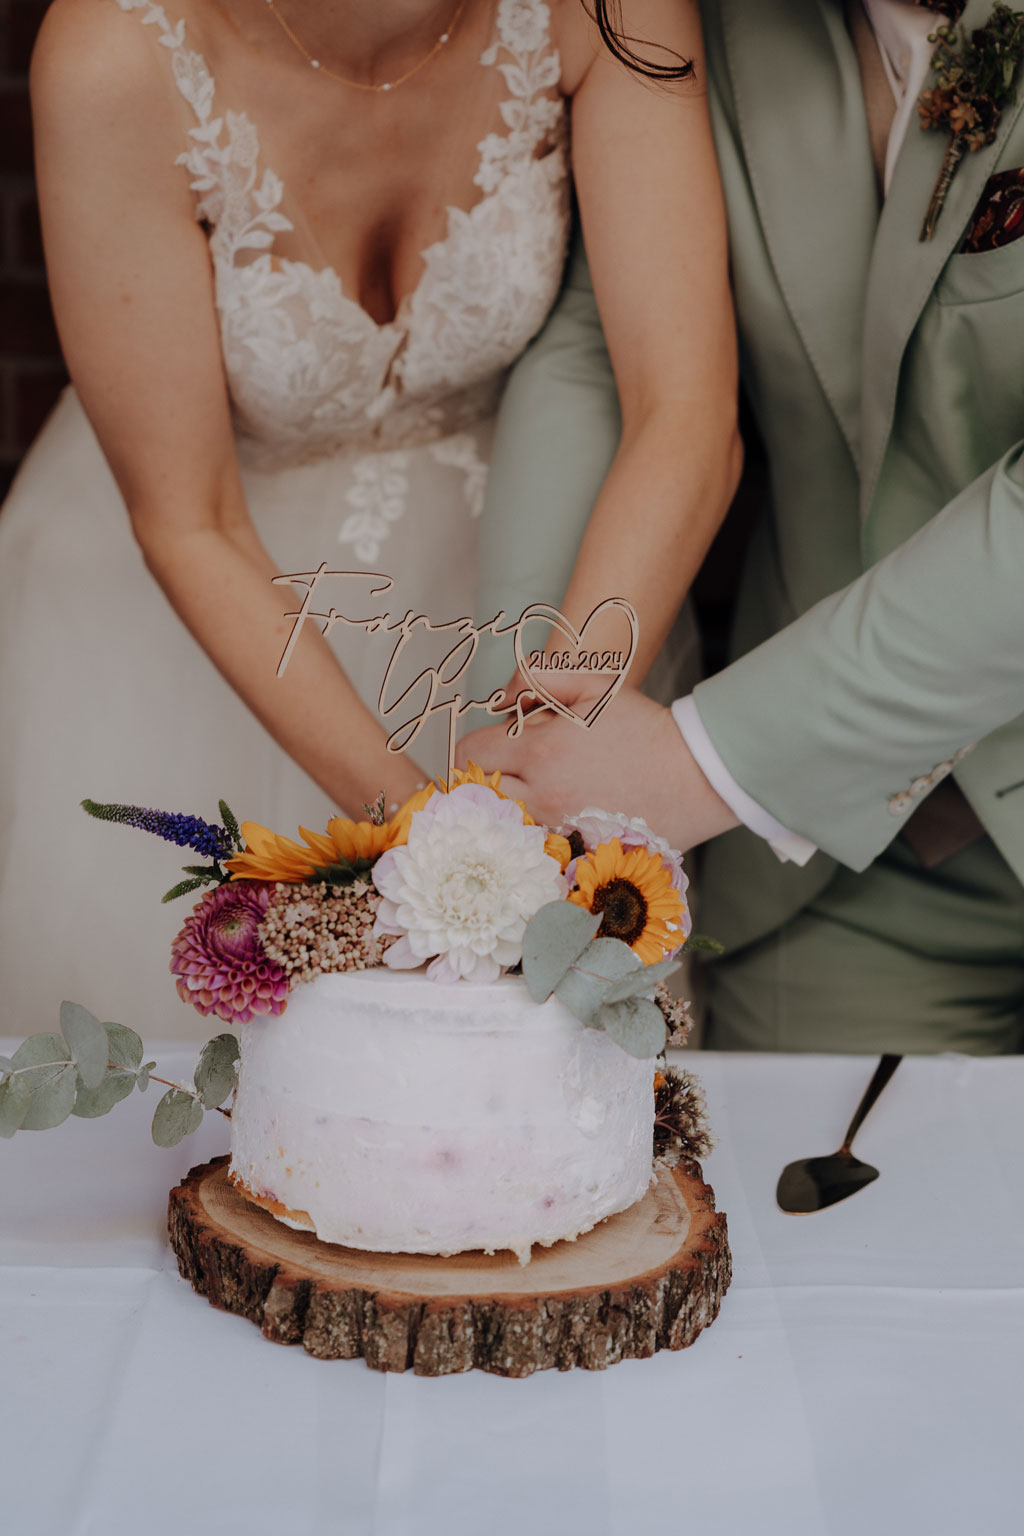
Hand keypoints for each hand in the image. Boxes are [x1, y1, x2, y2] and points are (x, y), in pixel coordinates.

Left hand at [456, 686, 739, 849]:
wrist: (696, 775)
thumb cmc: (645, 728)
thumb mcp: (595, 685)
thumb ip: (541, 678)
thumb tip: (501, 698)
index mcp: (540, 753)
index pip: (469, 754)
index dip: (475, 745)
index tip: (494, 744)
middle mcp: (543, 796)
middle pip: (479, 794)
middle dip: (486, 777)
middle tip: (513, 768)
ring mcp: (559, 830)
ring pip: (506, 823)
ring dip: (512, 805)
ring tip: (541, 789)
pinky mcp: (578, 853)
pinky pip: (538, 845)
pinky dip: (539, 831)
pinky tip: (563, 815)